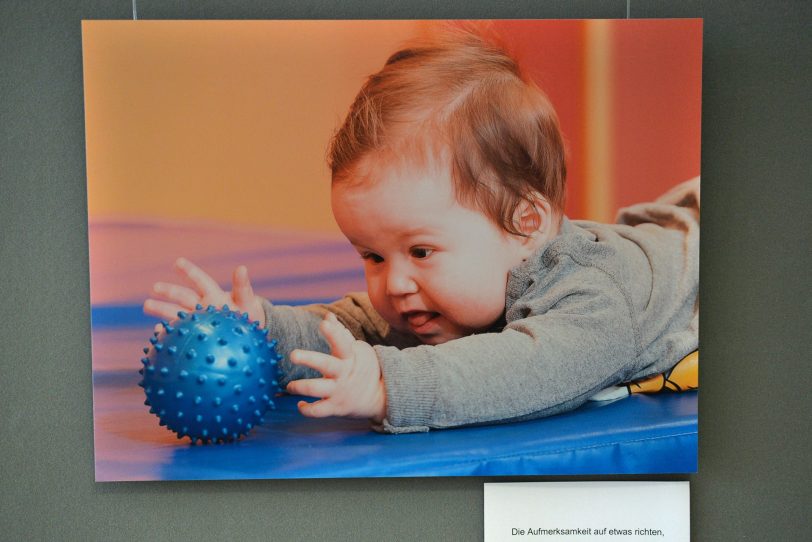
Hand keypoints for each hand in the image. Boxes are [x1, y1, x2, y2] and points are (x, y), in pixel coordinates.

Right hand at [143, 257, 265, 326]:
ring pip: (176, 312)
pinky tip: (158, 331)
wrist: (247, 335)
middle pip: (183, 296)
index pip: (200, 281)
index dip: (190, 272)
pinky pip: (178, 332)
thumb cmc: (248, 315)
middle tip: (155, 287)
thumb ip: (242, 287)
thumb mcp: (247, 301)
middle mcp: (202, 306)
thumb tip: (242, 268)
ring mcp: (196, 320)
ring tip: (147, 305)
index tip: (178, 262)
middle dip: (169, 291)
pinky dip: (168, 331)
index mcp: (214, 295)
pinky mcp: (193, 335)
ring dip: (162, 309)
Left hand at [286, 313, 385, 421]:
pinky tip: (300, 404)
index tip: (324, 322)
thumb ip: (341, 334)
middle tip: (293, 355)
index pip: (343, 342)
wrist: (381, 397)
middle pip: (325, 365)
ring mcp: (339, 391)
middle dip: (309, 359)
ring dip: (299, 387)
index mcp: (350, 357)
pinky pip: (318, 411)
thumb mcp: (358, 350)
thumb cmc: (364, 368)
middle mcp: (343, 374)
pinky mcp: (336, 407)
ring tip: (289, 386)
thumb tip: (328, 316)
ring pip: (316, 389)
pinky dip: (306, 409)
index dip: (334, 333)